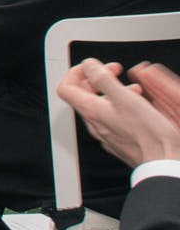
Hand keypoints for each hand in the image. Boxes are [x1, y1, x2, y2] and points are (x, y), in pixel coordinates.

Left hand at [58, 59, 179, 167]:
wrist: (163, 164)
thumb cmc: (148, 134)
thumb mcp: (125, 98)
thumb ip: (103, 79)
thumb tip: (89, 65)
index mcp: (91, 111)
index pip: (66, 88)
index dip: (76, 72)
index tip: (93, 66)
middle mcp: (95, 124)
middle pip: (83, 96)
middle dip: (98, 79)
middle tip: (115, 72)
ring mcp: (106, 135)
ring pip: (101, 107)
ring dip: (113, 92)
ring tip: (133, 89)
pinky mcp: (119, 143)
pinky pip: (113, 120)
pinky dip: (122, 107)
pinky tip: (138, 107)